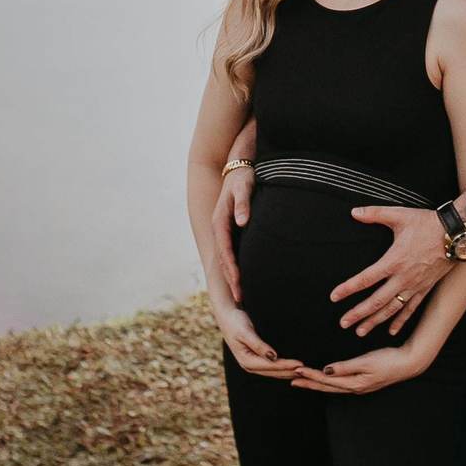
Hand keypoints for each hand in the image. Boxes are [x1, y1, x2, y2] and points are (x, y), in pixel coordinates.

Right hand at [212, 165, 254, 304]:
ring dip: (232, 276)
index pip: (225, 250)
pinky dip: (236, 266)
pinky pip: (232, 252)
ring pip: (226, 257)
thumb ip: (243, 204)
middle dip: (231, 279)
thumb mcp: (244, 187)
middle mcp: (220, 227)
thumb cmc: (243, 176)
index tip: (239, 284)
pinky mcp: (232, 229)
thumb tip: (242, 222)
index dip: (231, 268)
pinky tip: (245, 276)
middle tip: (241, 299)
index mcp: (220, 221)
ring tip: (242, 296)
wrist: (239, 166)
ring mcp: (224, 229)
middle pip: (224, 258)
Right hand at [216, 305, 304, 379]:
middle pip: (273, 372)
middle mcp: (249, 366)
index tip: (300, 364)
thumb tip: (273, 357)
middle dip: (290, 371)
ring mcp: (251, 364)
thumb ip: (259, 345)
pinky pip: (271, 367)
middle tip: (307, 370)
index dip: (286, 366)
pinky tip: (291, 368)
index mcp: (246, 361)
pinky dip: (282, 368)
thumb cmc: (236, 322)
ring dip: (287, 372)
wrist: (226, 317)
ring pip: (273, 372)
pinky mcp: (254, 359)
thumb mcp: (246, 332)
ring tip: (303, 371)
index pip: (271, 366)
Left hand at [291, 343, 425, 395]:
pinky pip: (340, 384)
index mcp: (354, 383)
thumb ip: (346, 367)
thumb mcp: (366, 362)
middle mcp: (354, 387)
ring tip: (303, 380)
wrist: (408, 363)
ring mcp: (359, 386)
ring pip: (332, 386)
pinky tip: (325, 379)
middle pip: (326, 386)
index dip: (310, 376)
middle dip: (309, 383)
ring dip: (317, 383)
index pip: (326, 380)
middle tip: (292, 379)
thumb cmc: (389, 360)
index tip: (296, 371)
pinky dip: (328, 382)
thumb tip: (326, 371)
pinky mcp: (363, 382)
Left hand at [330, 205, 452, 335]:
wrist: (455, 234)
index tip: (334, 297)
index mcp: (394, 260)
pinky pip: (411, 309)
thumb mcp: (400, 215)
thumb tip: (354, 212)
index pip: (366, 278)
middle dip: (358, 314)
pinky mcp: (425, 289)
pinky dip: (401, 321)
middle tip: (343, 323)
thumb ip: (375, 214)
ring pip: (392, 309)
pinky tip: (391, 331)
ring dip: (375, 321)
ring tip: (360, 332)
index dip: (348, 288)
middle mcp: (403, 277)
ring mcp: (415, 286)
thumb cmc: (427, 223)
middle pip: (376, 301)